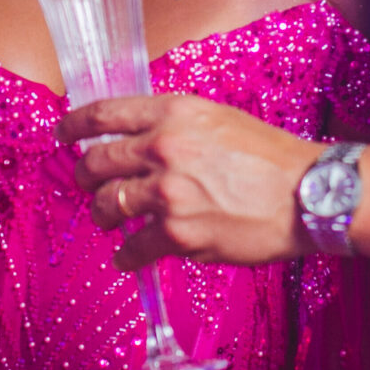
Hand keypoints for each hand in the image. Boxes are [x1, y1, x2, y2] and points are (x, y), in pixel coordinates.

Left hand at [61, 94, 321, 268]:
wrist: (307, 194)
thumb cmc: (271, 158)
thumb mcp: (218, 119)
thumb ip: (176, 125)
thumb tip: (141, 138)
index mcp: (173, 112)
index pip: (106, 113)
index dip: (75, 124)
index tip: (61, 133)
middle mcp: (163, 147)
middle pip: (97, 162)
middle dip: (86, 176)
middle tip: (89, 185)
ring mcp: (167, 192)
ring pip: (108, 205)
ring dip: (104, 215)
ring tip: (112, 220)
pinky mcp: (177, 233)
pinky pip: (133, 247)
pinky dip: (127, 255)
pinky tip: (129, 256)